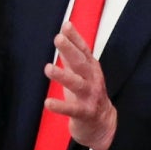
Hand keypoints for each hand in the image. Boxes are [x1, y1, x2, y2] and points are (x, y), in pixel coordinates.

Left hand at [43, 23, 118, 149]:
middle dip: (70, 50)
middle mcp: (93, 80)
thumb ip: (72, 56)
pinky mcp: (85, 112)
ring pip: (77, 84)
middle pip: (81, 63)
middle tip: (58, 39)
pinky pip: (72, 109)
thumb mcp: (82, 73)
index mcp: (91, 69)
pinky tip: (48, 103)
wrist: (102, 123)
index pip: (84, 50)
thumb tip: (62, 35)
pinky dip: (60, 106)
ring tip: (48, 68)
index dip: (75, 38)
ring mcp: (90, 96)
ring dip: (63, 76)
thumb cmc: (88, 94)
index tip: (66, 25)